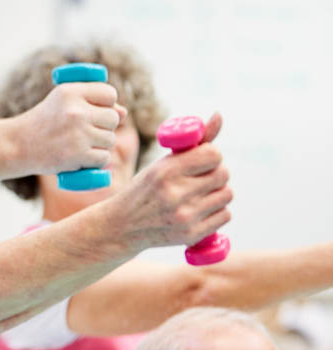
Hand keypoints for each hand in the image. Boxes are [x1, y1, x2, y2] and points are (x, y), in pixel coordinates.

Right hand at [11, 82, 126, 175]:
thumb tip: (124, 113)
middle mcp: (76, 111)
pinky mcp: (78, 155)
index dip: (106, 105)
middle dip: (104, 127)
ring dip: (100, 145)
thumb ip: (92, 104)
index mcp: (71, 92)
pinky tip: (82, 158)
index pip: (109, 94)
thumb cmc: (43, 123)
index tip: (93, 112)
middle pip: (113, 118)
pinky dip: (96, 161)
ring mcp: (78, 134)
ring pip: (110, 140)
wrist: (17, 145)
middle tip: (85, 132)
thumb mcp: (63, 103)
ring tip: (80, 145)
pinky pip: (103, 157)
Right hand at [109, 112, 230, 249]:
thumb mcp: (161, 164)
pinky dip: (216, 212)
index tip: (200, 162)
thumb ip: (193, 142)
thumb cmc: (145, 190)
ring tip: (198, 195)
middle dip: (215, 174)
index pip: (214, 155)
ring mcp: (184, 216)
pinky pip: (225, 215)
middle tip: (199, 179)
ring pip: (227, 195)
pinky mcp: (191, 234)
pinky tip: (199, 211)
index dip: (210, 156)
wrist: (122, 227)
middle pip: (224, 174)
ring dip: (217, 193)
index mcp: (166, 172)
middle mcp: (175, 194)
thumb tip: (219, 115)